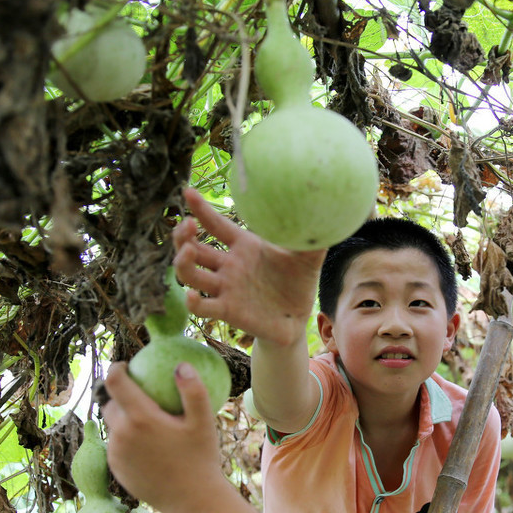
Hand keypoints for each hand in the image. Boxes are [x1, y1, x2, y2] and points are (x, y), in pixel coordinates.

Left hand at [102, 361, 226, 512]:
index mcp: (141, 418)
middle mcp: (122, 435)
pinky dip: (128, 441)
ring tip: (148, 424)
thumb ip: (193, 390)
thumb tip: (181, 365)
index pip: (115, 382)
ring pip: (114, 427)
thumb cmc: (201, 458)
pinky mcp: (116, 469)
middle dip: (121, 396)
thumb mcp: (203, 422)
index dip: (116, 368)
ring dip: (125, 420)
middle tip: (142, 397)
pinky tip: (148, 447)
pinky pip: (117, 447)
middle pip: (111, 404)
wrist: (191, 500)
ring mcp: (116, 454)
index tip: (126, 365)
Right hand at [173, 187, 325, 346]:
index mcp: (244, 246)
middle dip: (183, 236)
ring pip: (190, 274)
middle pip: (193, 248)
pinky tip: (191, 296)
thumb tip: (329, 210)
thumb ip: (312, 237)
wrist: (297, 319)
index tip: (188, 192)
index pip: (215, 225)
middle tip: (187, 225)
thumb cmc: (298, 283)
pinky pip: (203, 307)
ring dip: (183, 263)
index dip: (200, 209)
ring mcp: (225, 288)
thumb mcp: (308, 258)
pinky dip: (193, 302)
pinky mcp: (227, 311)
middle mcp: (229, 266)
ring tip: (189, 252)